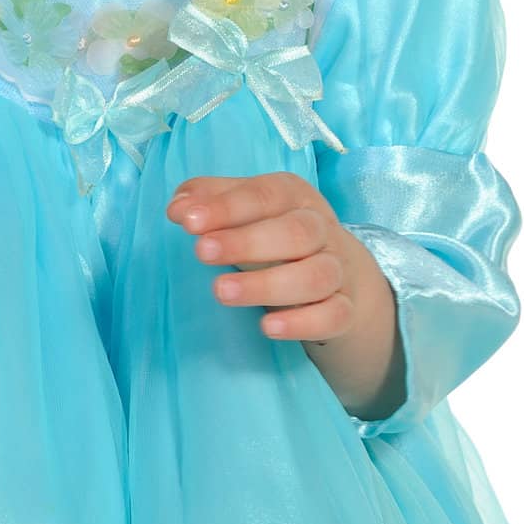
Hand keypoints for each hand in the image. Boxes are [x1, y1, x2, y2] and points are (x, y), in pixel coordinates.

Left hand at [166, 172, 358, 343]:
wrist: (339, 270)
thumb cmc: (274, 229)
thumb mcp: (245, 207)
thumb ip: (209, 200)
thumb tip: (178, 208)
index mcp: (294, 196)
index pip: (264, 196)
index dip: (226, 207)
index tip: (188, 222)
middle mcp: (321, 229)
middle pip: (295, 232)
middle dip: (247, 242)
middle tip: (201, 252)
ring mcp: (337, 269)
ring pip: (316, 276)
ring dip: (267, 285)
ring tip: (221, 292)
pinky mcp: (346, 308)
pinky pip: (333, 315)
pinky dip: (303, 322)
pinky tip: (268, 327)